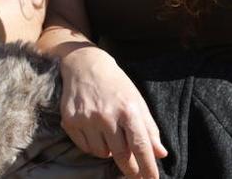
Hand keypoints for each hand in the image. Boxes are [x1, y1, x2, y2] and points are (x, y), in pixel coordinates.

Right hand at [59, 46, 166, 178]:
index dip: (147, 167)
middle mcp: (106, 115)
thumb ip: (149, 129)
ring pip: (102, 154)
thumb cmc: (116, 85)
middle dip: (130, 169)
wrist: (84, 65)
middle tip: (135, 174)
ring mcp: (87, 118)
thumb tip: (161, 154)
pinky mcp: (70, 120)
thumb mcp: (137, 101)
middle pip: (122, 155)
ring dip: (109, 152)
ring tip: (109, 135)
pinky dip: (93, 146)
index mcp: (128, 109)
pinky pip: (86, 148)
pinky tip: (95, 131)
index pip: (140, 146)